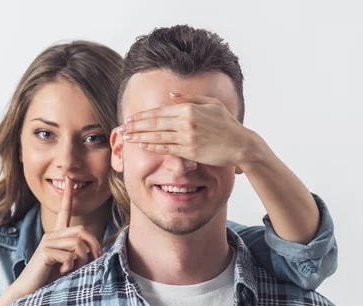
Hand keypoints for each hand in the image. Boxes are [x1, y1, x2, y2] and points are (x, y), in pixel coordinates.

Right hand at [8, 176, 100, 297]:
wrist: (29, 292)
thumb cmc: (51, 280)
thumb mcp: (71, 266)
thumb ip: (83, 256)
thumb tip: (101, 251)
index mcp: (57, 236)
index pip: (64, 212)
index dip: (68, 196)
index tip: (70, 179)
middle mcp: (52, 235)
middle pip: (82, 231)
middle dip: (93, 246)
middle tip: (94, 261)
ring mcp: (48, 242)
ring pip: (78, 243)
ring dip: (82, 260)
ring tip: (74, 270)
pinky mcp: (46, 251)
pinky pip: (69, 255)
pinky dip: (71, 266)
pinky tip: (62, 272)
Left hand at [118, 93, 264, 168]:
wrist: (241, 144)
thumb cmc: (227, 124)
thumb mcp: (211, 105)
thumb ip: (191, 99)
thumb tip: (171, 96)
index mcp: (190, 108)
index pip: (160, 111)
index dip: (143, 115)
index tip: (130, 118)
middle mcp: (186, 121)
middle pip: (154, 122)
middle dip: (135, 126)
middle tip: (121, 128)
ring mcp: (187, 137)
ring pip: (158, 136)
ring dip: (139, 136)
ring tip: (126, 138)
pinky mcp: (190, 151)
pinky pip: (167, 148)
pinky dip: (153, 146)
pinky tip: (143, 145)